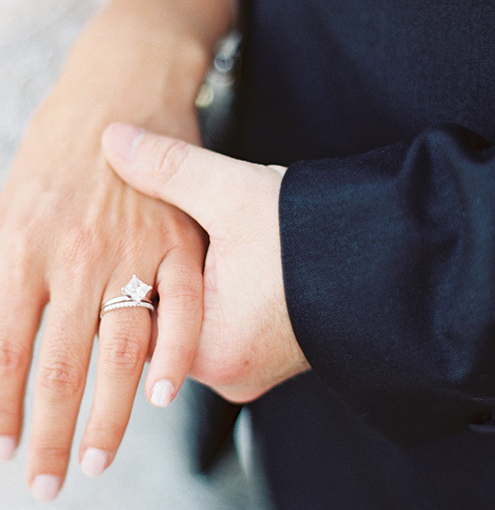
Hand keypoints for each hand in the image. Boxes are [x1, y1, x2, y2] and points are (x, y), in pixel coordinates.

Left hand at [0, 0, 215, 499]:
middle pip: (58, 363)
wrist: (121, 81)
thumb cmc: (55, 149)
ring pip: (120, 349)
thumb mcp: (8, 208)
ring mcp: (131, 246)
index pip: (6, 348)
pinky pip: (183, 308)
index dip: (1, 407)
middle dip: (49, 434)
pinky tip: (164, 399)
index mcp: (21, 246)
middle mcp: (73, 253)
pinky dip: (175, 356)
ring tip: (95, 462)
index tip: (0, 450)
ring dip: (108, 415)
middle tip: (45, 485)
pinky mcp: (180, 236)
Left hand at [102, 124, 309, 402]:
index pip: (126, 322)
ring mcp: (252, 366)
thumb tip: (113, 137)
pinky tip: (222, 257)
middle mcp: (227, 371)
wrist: (403, 262)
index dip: (113, 274)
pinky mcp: (272, 353)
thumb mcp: (232, 192)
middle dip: (149, 276)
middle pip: (158, 325)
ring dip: (183, 283)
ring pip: (190, 323)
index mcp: (207, 348)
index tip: (104, 236)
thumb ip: (168, 166)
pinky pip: (222, 323)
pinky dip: (211, 292)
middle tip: (143, 233)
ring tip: (190, 240)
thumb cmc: (318, 235)